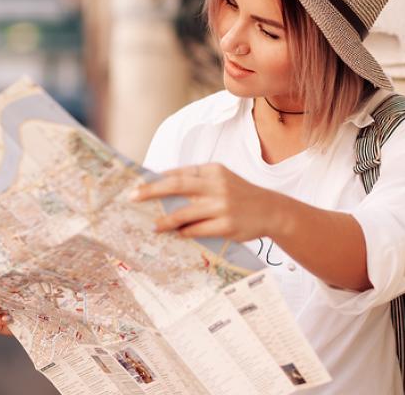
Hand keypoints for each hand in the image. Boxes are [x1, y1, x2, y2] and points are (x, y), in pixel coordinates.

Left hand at [131, 163, 285, 241]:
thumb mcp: (222, 180)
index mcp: (213, 170)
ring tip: (153, 226)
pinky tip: (176, 235)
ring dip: (165, 220)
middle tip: (132, 197)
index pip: (179, 173)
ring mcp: (222, 206)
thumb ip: (197, 182)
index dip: (156, 179)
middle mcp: (217, 185)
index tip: (137, 185)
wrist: (271, 210)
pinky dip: (184, 233)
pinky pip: (197, 230)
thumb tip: (163, 187)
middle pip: (176, 186)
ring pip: (184, 212)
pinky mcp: (227, 225)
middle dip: (151, 191)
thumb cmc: (240, 195)